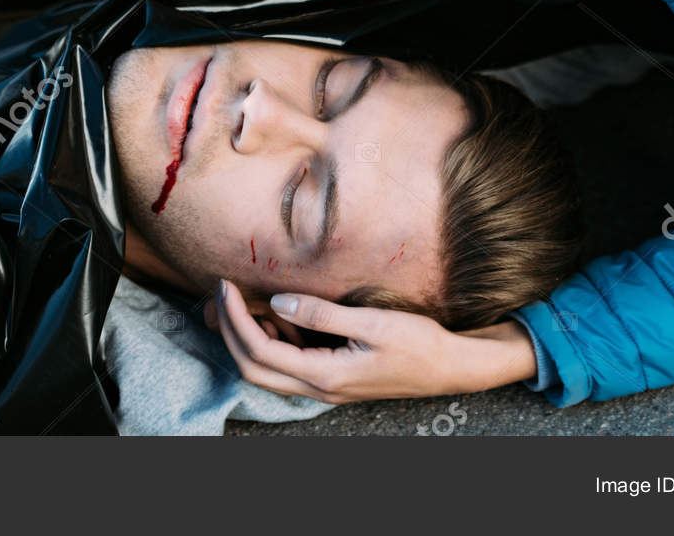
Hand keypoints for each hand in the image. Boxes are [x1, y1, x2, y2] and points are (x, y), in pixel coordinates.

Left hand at [210, 278, 537, 402]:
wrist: (451, 367)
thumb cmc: (419, 344)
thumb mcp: (372, 323)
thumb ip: (322, 313)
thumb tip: (279, 301)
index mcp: (325, 375)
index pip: (260, 350)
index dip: (236, 318)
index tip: (225, 286)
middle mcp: (320, 388)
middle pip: (253, 368)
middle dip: (229, 331)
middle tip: (222, 293)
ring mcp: (325, 386)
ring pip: (268, 370)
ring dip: (248, 338)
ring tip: (242, 299)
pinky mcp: (333, 378)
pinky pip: (289, 365)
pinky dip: (273, 339)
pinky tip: (276, 313)